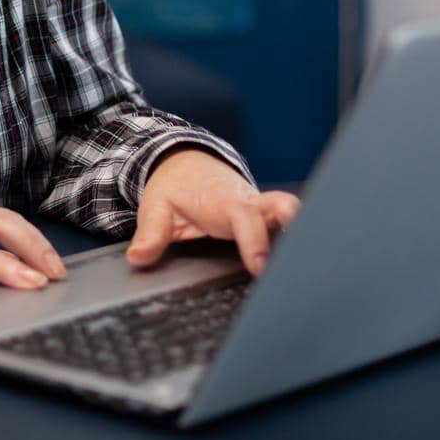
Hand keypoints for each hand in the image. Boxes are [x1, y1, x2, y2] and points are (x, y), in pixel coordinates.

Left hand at [126, 148, 299, 276]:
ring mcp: (263, 211)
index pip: (245, 216)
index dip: (255, 240)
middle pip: (285, 207)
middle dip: (297, 228)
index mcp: (223, 199)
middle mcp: (250, 202)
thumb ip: (150, 233)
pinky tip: (295, 273)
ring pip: (294, 218)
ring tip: (301, 276)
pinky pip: (288, 230)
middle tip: (299, 265)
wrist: (187, 163)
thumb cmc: (175, 185)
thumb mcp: (155, 206)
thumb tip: (139, 257)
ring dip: (300, 239)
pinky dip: (293, 245)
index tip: (259, 266)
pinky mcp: (268, 220)